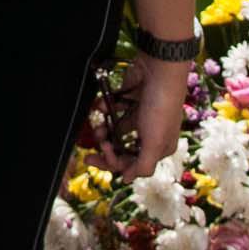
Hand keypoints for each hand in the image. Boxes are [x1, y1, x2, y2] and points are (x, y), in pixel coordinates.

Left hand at [104, 55, 195, 178]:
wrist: (159, 69)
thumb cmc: (160, 107)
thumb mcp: (154, 143)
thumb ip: (142, 165)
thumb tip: (127, 180)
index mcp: (159, 148)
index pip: (132, 165)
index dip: (114, 162)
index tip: (103, 151)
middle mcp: (150, 134)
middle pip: (122, 150)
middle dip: (105, 150)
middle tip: (88, 152)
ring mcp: (140, 116)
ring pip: (115, 131)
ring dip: (103, 130)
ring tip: (97, 124)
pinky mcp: (130, 100)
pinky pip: (113, 110)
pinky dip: (104, 110)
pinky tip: (100, 106)